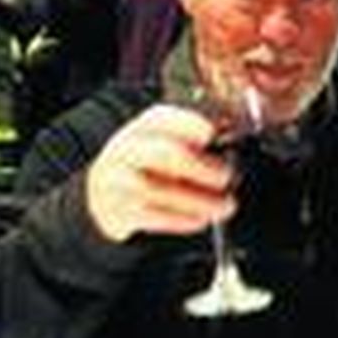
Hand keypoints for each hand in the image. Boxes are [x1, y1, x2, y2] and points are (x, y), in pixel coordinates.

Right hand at [84, 104, 235, 242]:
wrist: (106, 193)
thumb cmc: (151, 165)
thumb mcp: (167, 142)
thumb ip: (196, 142)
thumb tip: (231, 150)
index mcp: (144, 127)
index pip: (163, 118)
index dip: (190, 124)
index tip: (211, 134)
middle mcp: (128, 149)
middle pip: (167, 153)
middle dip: (204, 168)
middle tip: (227, 177)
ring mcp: (119, 180)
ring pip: (160, 189)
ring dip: (201, 201)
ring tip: (225, 206)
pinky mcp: (120, 210)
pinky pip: (155, 216)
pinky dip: (184, 220)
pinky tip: (201, 219)